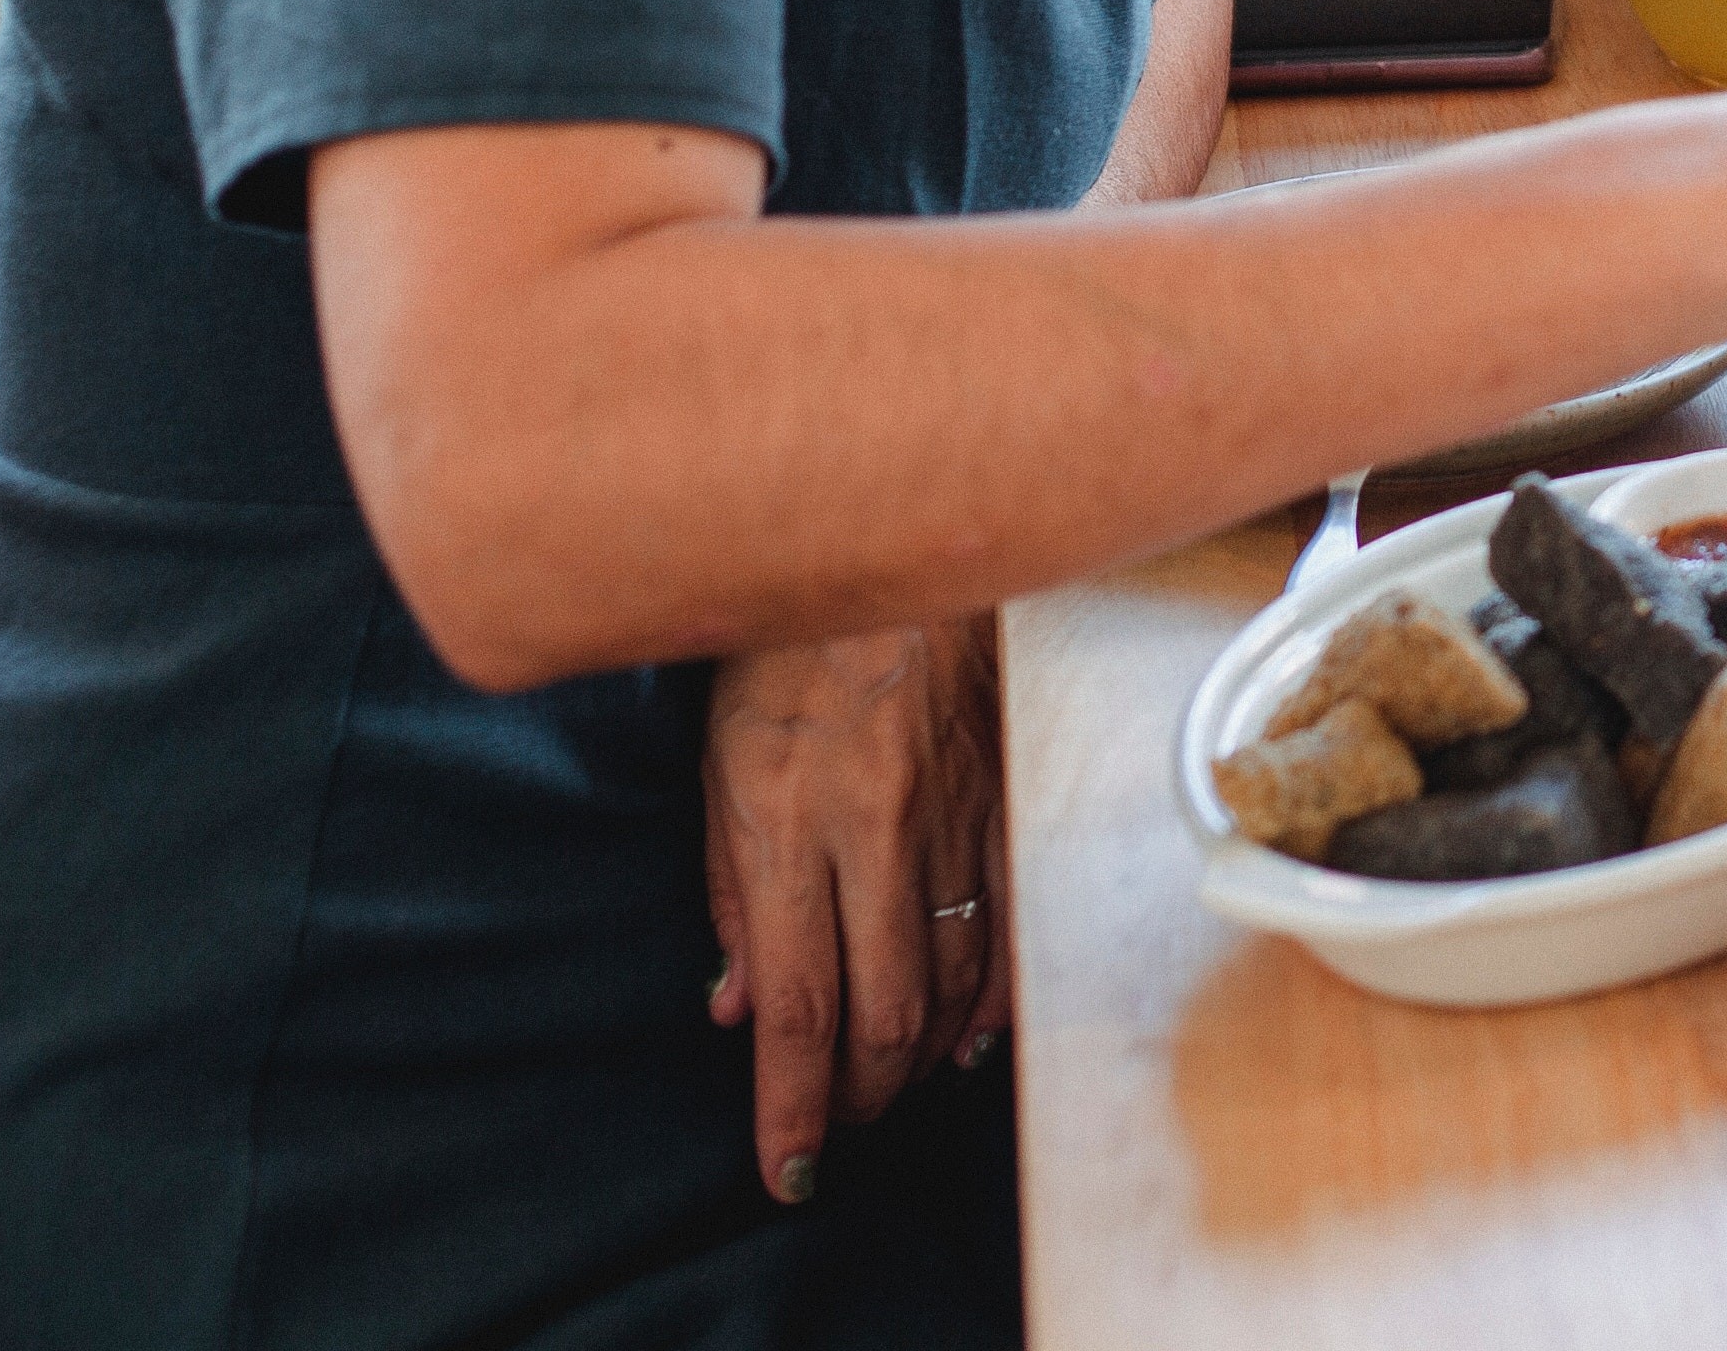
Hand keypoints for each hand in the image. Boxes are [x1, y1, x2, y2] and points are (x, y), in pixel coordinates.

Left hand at [705, 614, 1006, 1204]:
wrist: (898, 559)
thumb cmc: (788, 653)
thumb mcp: (721, 765)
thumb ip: (729, 891)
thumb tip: (733, 1004)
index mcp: (788, 824)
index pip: (793, 1000)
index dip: (792, 1099)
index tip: (786, 1167)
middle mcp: (874, 833)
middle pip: (882, 1009)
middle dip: (861, 1093)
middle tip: (840, 1129)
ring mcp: (950, 818)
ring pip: (950, 978)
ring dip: (921, 1055)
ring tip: (893, 1088)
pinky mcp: (1001, 800)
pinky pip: (1004, 923)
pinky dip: (988, 995)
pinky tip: (966, 1033)